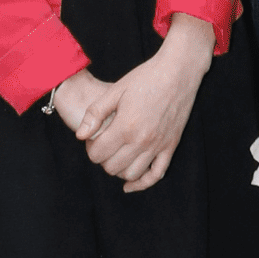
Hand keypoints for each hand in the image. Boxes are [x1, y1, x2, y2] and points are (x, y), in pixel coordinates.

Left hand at [72, 19, 214, 188]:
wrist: (178, 71)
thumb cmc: (145, 77)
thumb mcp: (115, 90)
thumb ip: (95, 113)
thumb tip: (80, 136)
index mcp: (126, 126)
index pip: (98, 154)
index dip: (91, 148)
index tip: (94, 137)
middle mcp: (142, 141)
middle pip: (112, 167)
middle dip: (103, 158)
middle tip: (104, 143)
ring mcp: (158, 145)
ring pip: (131, 174)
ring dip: (119, 169)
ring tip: (117, 154)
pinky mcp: (171, 146)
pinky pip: (156, 174)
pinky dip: (142, 184)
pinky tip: (129, 185)